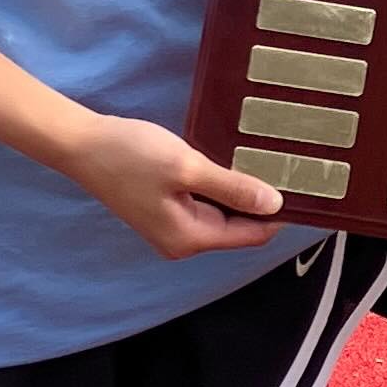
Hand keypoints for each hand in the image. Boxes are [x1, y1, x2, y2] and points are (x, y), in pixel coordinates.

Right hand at [63, 115, 285, 258]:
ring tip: (265, 160)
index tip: (305, 188)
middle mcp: (182, 241)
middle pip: (238, 227)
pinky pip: (204, 203)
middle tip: (288, 166)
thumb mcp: (187, 168)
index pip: (251, 235)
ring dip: (240, 191)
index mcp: (190, 238)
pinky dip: (219, 186)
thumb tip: (275, 205)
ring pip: (222, 213)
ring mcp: (170, 227)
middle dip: (261, 201)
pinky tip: (230, 162)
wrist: (81, 144)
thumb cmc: (130, 155)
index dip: (280, 214)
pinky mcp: (163, 209)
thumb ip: (232, 188)